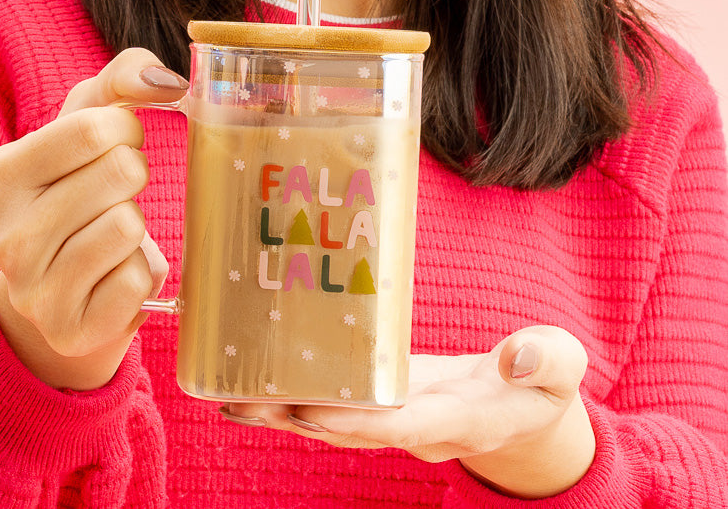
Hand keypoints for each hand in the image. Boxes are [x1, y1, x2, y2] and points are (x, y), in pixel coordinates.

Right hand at [0, 48, 185, 389]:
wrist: (60, 292)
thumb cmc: (78, 189)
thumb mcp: (86, 124)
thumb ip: (122, 80)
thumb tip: (168, 82)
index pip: (91, 128)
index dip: (125, 129)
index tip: (116, 145)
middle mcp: (5, 236)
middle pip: (119, 172)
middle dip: (133, 176)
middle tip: (113, 194)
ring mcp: (33, 292)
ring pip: (128, 226)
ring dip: (136, 226)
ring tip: (110, 236)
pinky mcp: (70, 331)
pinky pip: (138, 280)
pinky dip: (140, 273)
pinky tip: (113, 276)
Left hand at [222, 326, 594, 498]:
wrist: (526, 410)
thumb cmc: (543, 382)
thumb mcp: (562, 365)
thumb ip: (547, 359)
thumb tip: (517, 358)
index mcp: (464, 419)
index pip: (404, 424)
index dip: (356, 421)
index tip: (308, 410)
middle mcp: (421, 428)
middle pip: (350, 431)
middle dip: (296, 419)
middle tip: (240, 402)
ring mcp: (398, 420)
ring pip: (333, 425)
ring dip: (281, 415)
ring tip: (228, 398)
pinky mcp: (384, 403)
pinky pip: (335, 408)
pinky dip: (293, 402)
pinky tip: (251, 390)